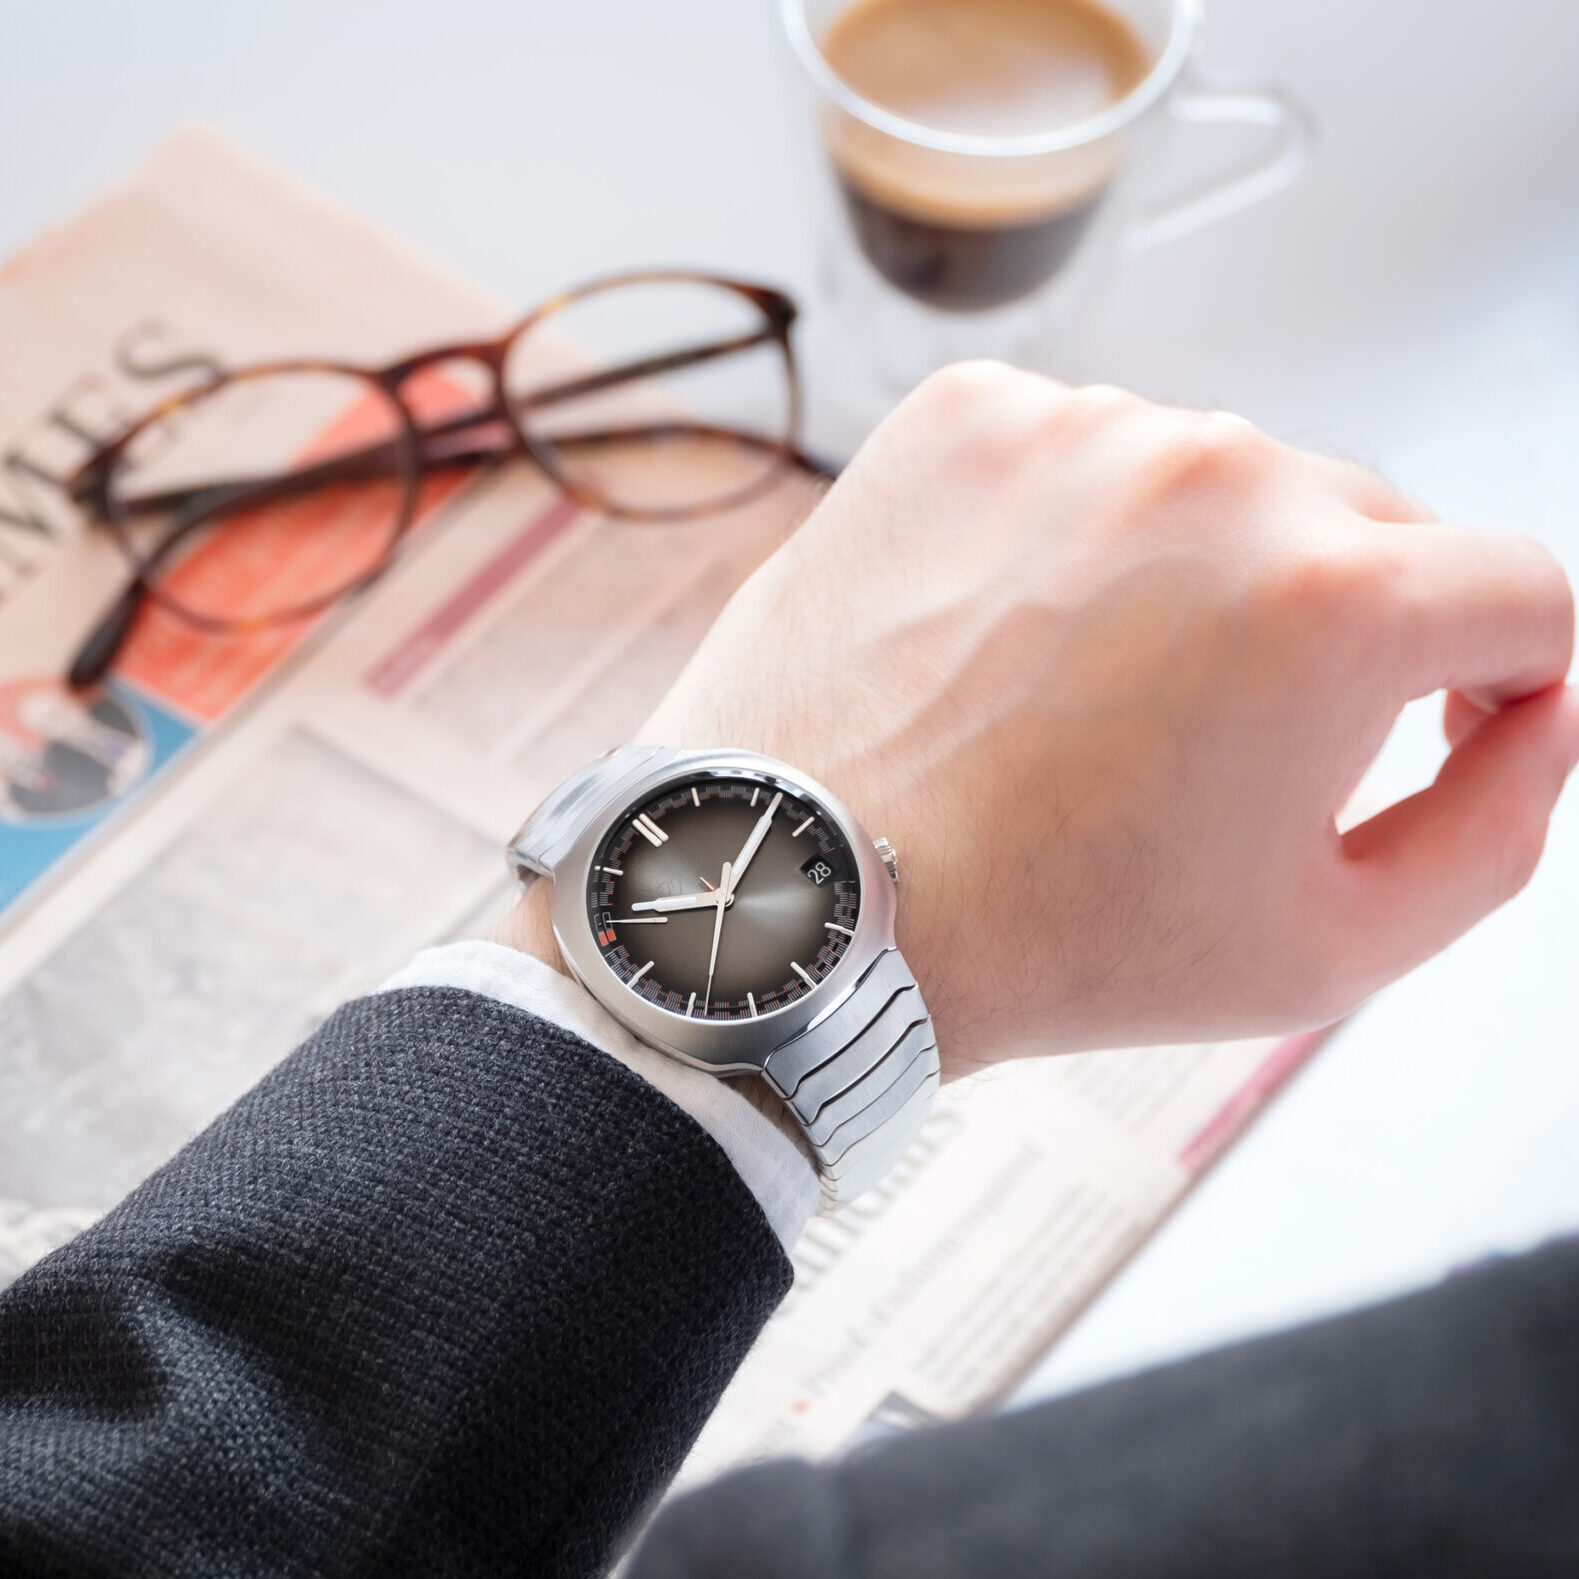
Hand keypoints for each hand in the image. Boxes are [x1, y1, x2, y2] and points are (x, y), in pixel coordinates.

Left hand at [638, 364, 1578, 1074]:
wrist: (809, 899)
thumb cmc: (1051, 939)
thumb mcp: (1332, 945)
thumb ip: (1496, 821)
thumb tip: (1543, 706)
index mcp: (1335, 599)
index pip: (1524, 592)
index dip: (1504, 674)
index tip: (1441, 721)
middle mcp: (1218, 474)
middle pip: (1366, 528)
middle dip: (1338, 631)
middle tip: (1226, 744)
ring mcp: (1080, 426)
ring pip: (1218, 487)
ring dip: (1196, 577)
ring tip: (1093, 702)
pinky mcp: (965, 416)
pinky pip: (1084, 456)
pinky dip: (1077, 534)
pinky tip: (1015, 637)